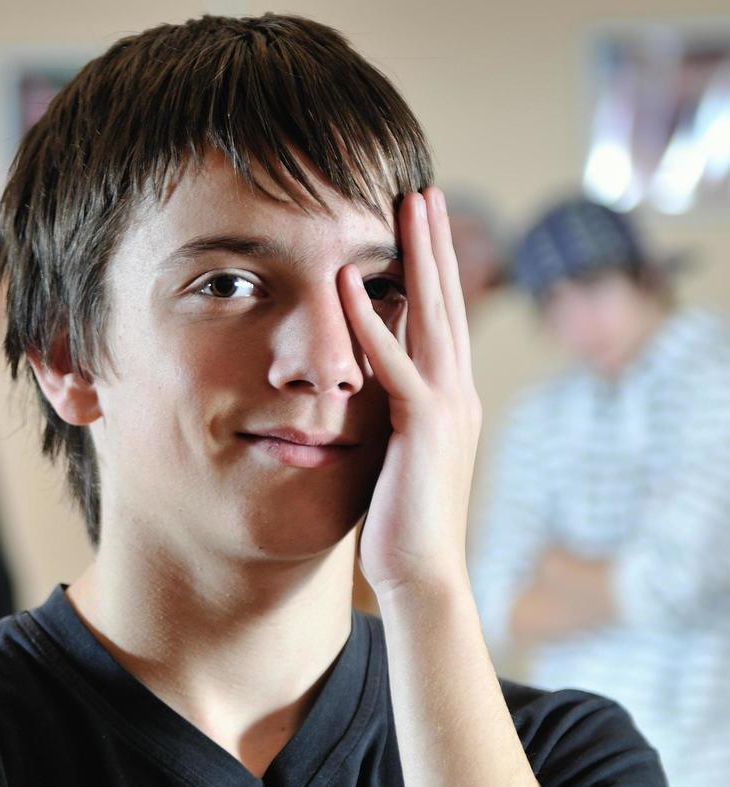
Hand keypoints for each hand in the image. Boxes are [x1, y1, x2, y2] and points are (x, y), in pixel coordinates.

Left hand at [342, 189, 481, 598]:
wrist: (421, 573)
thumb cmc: (398, 519)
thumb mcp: (392, 451)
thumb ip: (385, 412)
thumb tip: (361, 386)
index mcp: (449, 396)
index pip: (441, 318)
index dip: (432, 268)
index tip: (419, 224)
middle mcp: (457, 391)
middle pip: (446, 302)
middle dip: (434, 245)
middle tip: (422, 191)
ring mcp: (447, 406)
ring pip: (432, 317)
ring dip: (417, 260)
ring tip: (405, 208)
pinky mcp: (423, 427)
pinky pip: (395, 364)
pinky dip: (371, 322)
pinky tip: (351, 283)